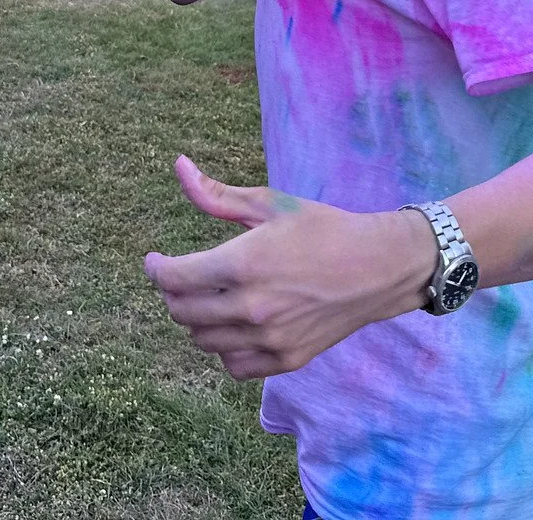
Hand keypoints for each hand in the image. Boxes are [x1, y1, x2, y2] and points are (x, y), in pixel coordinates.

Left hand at [142, 155, 431, 379]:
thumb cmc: (323, 228)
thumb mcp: (270, 204)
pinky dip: (224, 348)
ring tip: (208, 298)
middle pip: (182, 311)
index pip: (173, 278)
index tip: (155, 260)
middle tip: (181, 276)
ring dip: (196, 319)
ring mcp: (269, 338)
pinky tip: (233, 325)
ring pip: (203, 341)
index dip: (155, 268)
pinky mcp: (286, 359)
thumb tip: (178, 166)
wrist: (377, 267)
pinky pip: (233, 365)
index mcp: (243, 264)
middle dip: (173, 292)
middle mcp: (251, 307)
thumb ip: (217, 195)